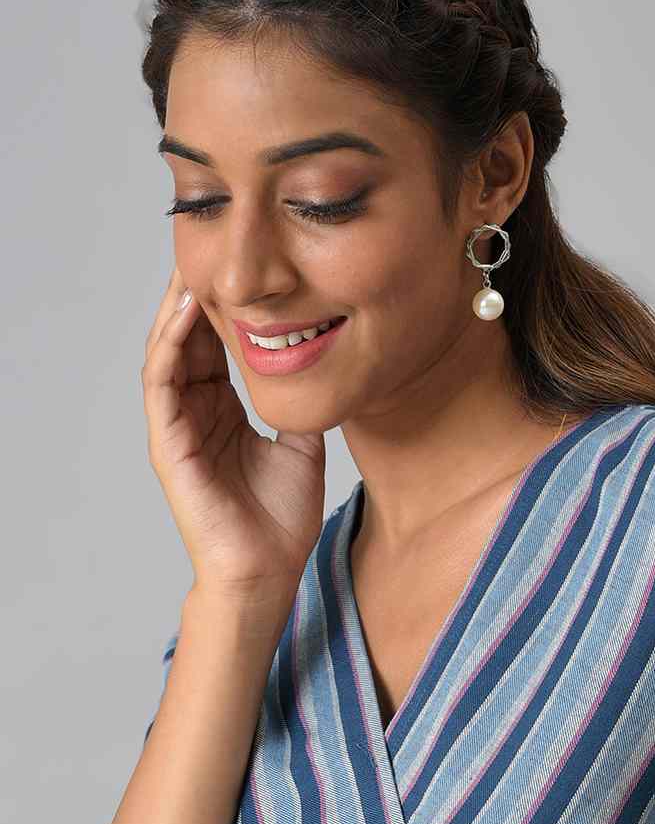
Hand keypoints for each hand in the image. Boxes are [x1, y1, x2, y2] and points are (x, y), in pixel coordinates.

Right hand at [142, 266, 326, 603]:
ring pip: (169, 352)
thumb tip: (322, 367)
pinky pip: (162, 381)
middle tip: (210, 252)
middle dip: (197, 296)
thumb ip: (301, 406)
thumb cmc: (280, 521)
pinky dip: (171, 343)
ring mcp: (178, 428)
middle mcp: (195, 415)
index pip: (217, 348)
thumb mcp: (303, 447)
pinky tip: (186, 312)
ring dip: (178, 310)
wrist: (267, 571)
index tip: (243, 270)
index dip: (226, 308)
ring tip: (192, 269)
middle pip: (189, 341)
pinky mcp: (169, 444)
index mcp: (223, 413)